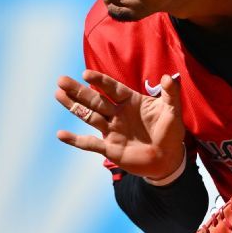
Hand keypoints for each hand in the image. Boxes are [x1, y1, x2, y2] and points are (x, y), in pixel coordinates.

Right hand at [54, 70, 185, 180]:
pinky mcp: (109, 148)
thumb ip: (171, 93)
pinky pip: (89, 143)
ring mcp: (111, 130)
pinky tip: (61, 134)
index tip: (86, 74)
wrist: (168, 158)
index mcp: (130, 101)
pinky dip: (75, 140)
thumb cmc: (170, 132)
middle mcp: (117, 114)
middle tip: (61, 80)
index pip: (112, 88)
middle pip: (95, 100)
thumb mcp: (173, 111)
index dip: (100, 81)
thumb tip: (169, 76)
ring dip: (74, 106)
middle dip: (78, 91)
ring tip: (58, 94)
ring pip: (89, 116)